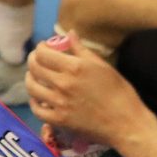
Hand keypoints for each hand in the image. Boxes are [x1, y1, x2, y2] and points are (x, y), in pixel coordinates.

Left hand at [26, 40, 154, 151]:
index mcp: (74, 67)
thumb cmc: (119, 92)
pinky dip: (34, 102)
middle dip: (33, 60)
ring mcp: (59, 103)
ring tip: (34, 76)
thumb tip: (69, 33)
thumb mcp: (102, 66)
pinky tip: (38, 98)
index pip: (43, 53)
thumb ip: (81, 49)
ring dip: (30, 79)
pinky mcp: (59, 120)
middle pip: (35, 68)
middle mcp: (63, 83)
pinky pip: (37, 109)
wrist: (126, 123)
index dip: (40, 48)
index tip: (44, 47)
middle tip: (37, 59)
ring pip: (32, 87)